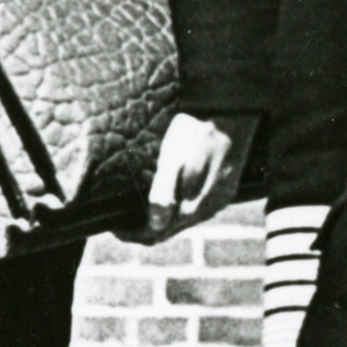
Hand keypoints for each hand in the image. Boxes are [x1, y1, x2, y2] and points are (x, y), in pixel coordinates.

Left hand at [133, 113, 245, 242]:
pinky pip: (199, 209)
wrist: (231, 112)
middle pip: (168, 231)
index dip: (132, 233)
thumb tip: (154, 224)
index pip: (154, 234)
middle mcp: (206, 211)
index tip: (115, 226)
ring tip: (143, 208)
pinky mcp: (226, 191)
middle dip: (145, 228)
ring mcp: (218, 201)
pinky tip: (173, 196)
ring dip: (163, 218)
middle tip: (123, 219)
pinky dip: (180, 208)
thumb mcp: (172, 159)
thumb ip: (163, 193)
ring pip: (185, 221)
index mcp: (189, 208)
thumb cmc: (195, 133)